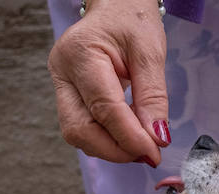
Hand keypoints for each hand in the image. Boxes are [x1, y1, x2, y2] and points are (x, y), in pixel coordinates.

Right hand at [48, 0, 168, 163]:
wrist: (115, 5)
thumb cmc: (131, 20)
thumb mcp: (150, 52)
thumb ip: (153, 97)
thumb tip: (157, 138)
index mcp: (80, 54)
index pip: (103, 108)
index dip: (129, 137)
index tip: (154, 152)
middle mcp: (62, 72)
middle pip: (80, 129)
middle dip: (115, 149)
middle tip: (148, 153)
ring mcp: (60, 85)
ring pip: (78, 134)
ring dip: (111, 148)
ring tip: (141, 143)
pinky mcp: (67, 96)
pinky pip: (83, 128)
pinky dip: (107, 139)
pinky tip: (128, 134)